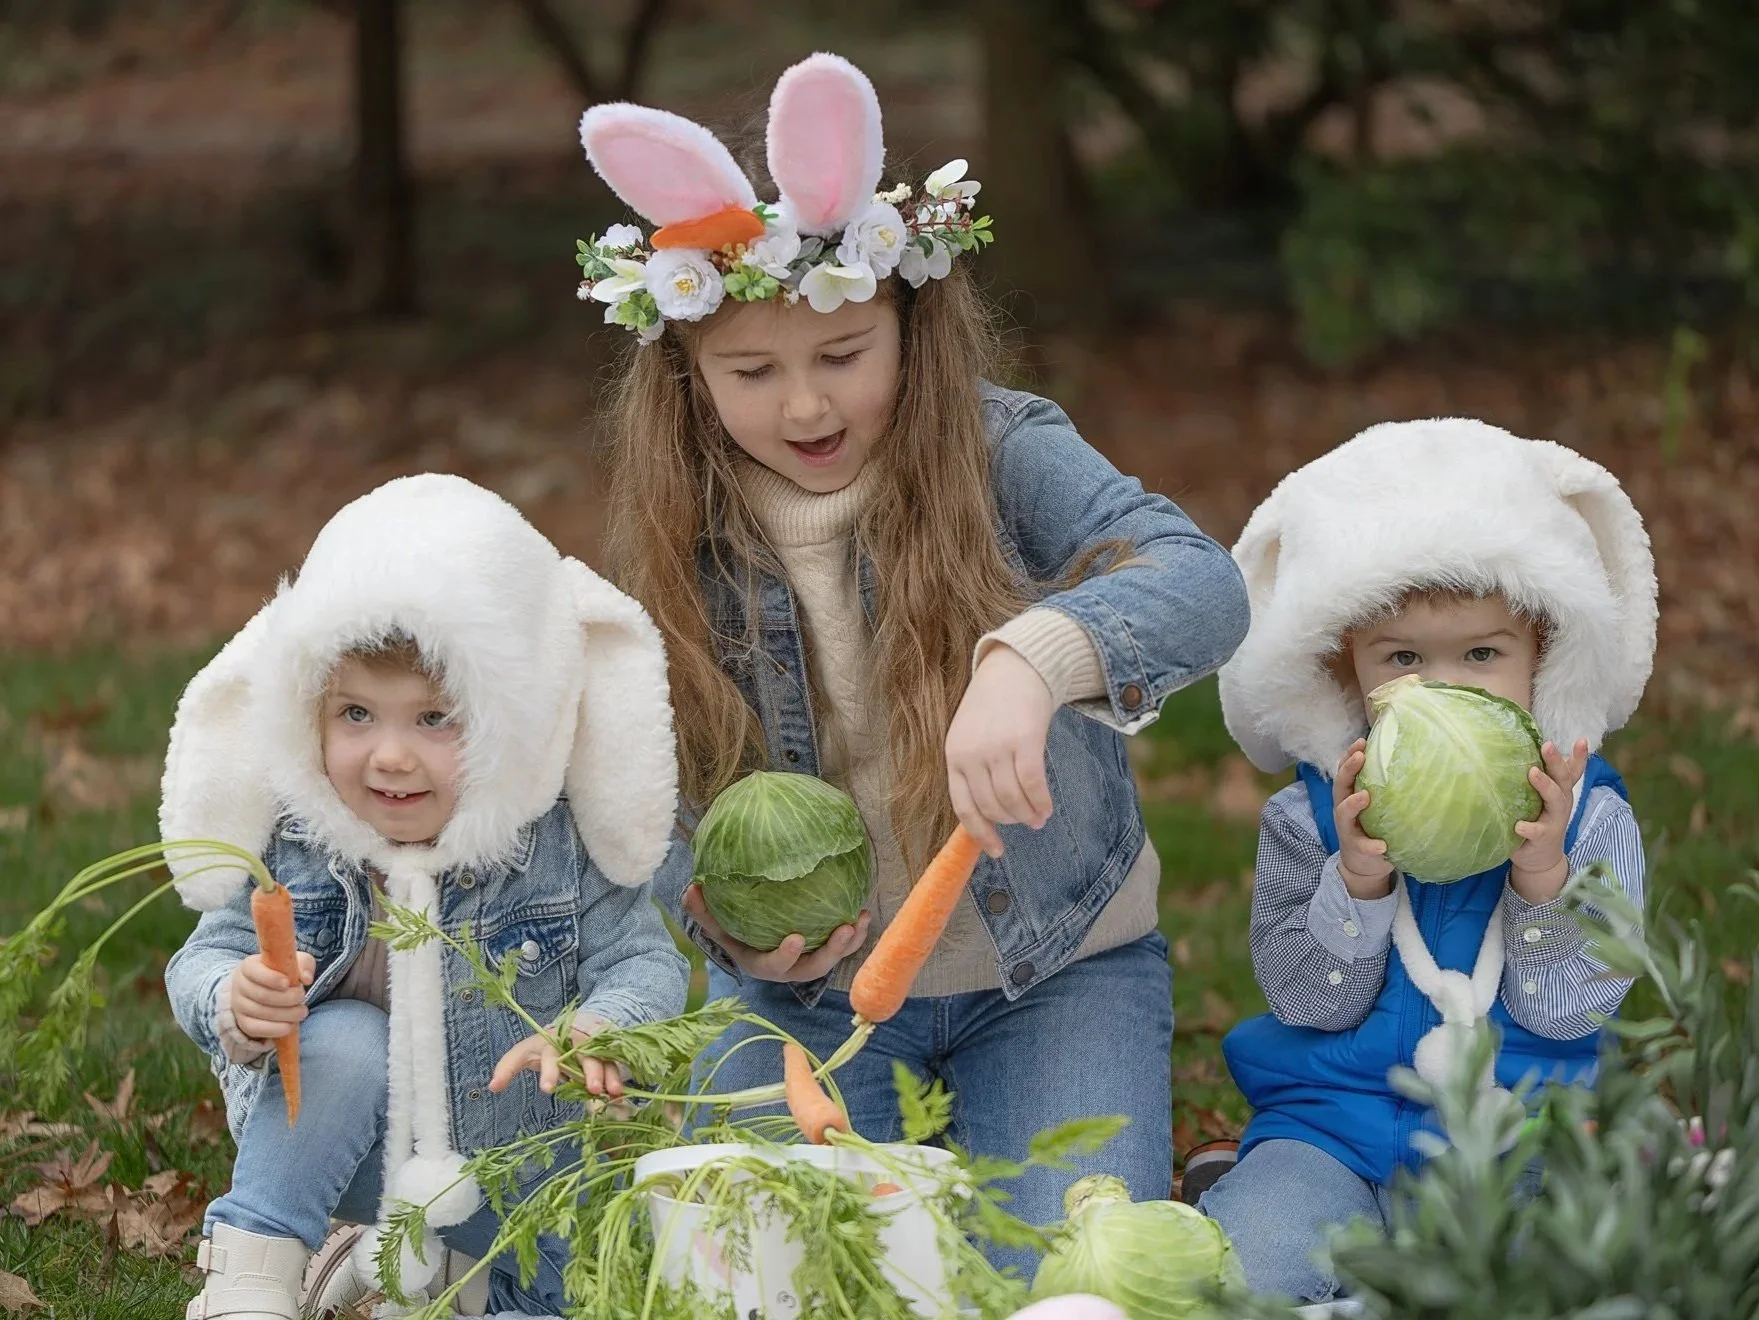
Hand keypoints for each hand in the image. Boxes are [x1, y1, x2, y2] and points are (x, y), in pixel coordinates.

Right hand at [229, 951, 315, 1038]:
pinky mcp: (242, 1023)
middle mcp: (239, 986)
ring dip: (284, 1014)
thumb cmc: (281, 972)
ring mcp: (239, 1006)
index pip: (254, 971)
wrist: (264, 989)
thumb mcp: (293, 963)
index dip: (271, 978)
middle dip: (285, 998)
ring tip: (301, 1012)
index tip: (288, 983)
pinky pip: (254, 1029)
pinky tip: (289, 1026)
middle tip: (302, 998)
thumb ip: (303, 965)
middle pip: (260, 994)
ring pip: (259, 1012)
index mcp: (248, 967)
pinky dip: (273, 1029)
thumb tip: (307, 979)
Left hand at [488, 1025, 623, 1098]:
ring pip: (601, 1057)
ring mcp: (590, 1044)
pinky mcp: (605, 1049)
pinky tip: (621, 1092)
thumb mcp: (526, 1052)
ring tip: (611, 1092)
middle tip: (591, 1089)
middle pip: (581, 1055)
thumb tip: (491, 1087)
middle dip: (586, 1071)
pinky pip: (614, 1061)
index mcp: (549, 1042)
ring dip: (607, 1074)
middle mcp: (571, 1041)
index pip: (547, 1054)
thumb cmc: (544, 1046)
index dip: (549, 1071)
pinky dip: (617, 1075)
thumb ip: (509, 1067)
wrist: (573, 1027)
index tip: (548, 1090)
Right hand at [682, 884, 869, 982]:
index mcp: (763, 964)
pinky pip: (844, 946)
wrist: (753, 941)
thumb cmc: (734, 932)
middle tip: (844, 929)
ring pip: (834, 959)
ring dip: (850, 943)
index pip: (775, 966)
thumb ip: (703, 911)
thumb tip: (691, 889)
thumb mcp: (716, 925)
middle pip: (813, 968)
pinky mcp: (824, 951)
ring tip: (861, 919)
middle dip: (832, 952)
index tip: (797, 938)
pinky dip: (856, 933)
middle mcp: (789, 968)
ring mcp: (808, 961)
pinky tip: (864, 911)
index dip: (786, 956)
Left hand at [945, 645, 1056, 858]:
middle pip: (993, 807)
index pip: (964, 807)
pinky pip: (1033, 785)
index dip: (981, 834)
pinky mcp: (1024, 741)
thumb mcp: (969, 736)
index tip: (996, 850)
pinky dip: (1041, 802)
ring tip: (1038, 818)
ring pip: (1013, 800)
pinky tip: (1047, 809)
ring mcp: (997, 747)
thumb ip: (972, 771)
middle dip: (1011, 821)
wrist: (1015, 668)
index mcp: (953, 755)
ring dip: (1028, 815)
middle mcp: (971, 754)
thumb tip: (985, 817)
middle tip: (1025, 822)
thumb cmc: (993, 708)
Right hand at [1334, 740, 1393, 898]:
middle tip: (1360, 757)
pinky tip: (1381, 846)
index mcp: (1349, 795)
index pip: (1346, 770)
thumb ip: (1384, 789)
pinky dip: (1370, 845)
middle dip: (1348, 769)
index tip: (1362, 741)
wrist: (1363, 864)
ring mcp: (1348, 829)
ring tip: (1364, 796)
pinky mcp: (1356, 848)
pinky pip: (1362, 846)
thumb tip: (1412, 762)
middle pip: (1340, 785)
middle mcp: (1344, 809)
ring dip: (1352, 804)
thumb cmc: (1373, 827)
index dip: (1350, 755)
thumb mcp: (1375, 806)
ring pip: (1343, 813)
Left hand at [1509, 738, 1587, 901]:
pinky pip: (1537, 832)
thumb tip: (1526, 750)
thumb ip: (1541, 781)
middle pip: (1563, 779)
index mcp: (1560, 792)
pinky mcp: (1543, 838)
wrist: (1541, 860)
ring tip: (1532, 772)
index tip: (1581, 740)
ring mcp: (1554, 821)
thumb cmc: (1538, 821)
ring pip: (1555, 800)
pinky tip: (1519, 825)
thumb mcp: (1544, 800)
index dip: (1579, 756)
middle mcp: (1561, 804)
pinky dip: (1529, 828)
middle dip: (1556, 761)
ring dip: (1545, 785)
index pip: (1572, 771)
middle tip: (1547, 745)